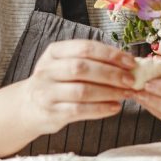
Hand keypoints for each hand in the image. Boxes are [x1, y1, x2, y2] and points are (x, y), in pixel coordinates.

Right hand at [21, 40, 136, 133]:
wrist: (29, 106)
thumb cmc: (57, 82)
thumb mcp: (66, 64)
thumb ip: (92, 61)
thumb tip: (128, 64)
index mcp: (54, 52)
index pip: (85, 48)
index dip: (110, 54)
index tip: (130, 62)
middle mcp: (47, 70)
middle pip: (82, 68)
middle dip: (111, 73)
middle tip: (131, 79)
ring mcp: (47, 92)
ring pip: (82, 90)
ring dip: (109, 92)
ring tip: (126, 94)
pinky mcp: (51, 113)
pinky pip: (79, 111)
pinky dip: (101, 109)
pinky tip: (115, 107)